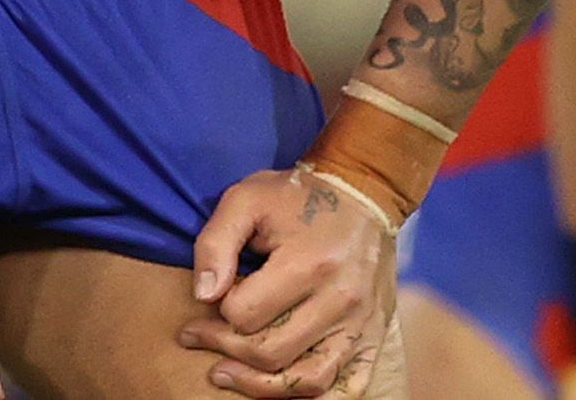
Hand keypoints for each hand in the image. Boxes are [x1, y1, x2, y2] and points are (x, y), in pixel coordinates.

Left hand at [182, 167, 394, 396]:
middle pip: (270, 353)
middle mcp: (340, 299)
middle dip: (225, 350)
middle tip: (201, 337)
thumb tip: (203, 294)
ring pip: (306, 380)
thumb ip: (216, 242)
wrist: (363, 195)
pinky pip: (349, 390)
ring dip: (258, 386)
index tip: (206, 303)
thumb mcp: (246, 198)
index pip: (245, 314)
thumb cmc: (296, 198)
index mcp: (309, 262)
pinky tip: (282, 393)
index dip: (216, 313)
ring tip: (226, 373)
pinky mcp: (374, 336)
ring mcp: (361, 323)